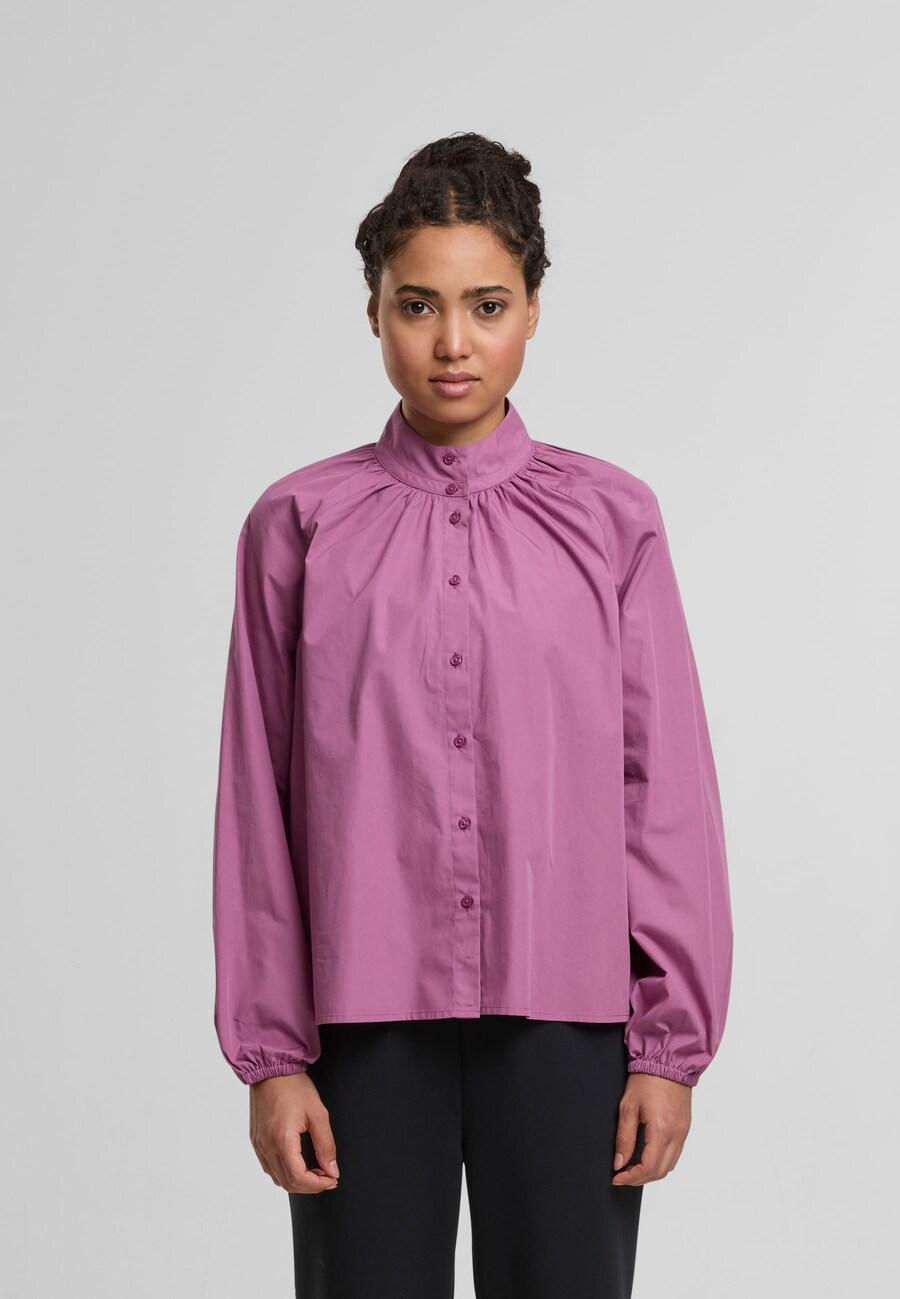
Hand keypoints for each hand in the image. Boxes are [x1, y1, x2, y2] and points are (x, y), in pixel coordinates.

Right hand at [249, 1073, 339, 1193]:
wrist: (272, 1070)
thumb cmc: (294, 1087)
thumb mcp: (318, 1114)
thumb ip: (326, 1145)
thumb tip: (332, 1169)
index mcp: (282, 1140)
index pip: (299, 1178)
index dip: (318, 1185)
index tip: (332, 1179)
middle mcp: (267, 1147)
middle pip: (288, 1183)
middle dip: (310, 1186)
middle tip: (327, 1177)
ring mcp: (259, 1145)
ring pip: (277, 1178)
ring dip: (297, 1181)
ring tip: (315, 1171)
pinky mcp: (256, 1141)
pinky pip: (269, 1167)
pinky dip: (285, 1173)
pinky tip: (298, 1164)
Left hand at [611, 1072, 690, 1185]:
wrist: (668, 1061)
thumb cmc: (647, 1079)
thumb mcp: (628, 1107)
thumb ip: (624, 1138)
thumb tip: (619, 1163)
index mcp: (662, 1130)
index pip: (649, 1168)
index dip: (631, 1178)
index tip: (617, 1177)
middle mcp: (676, 1135)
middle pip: (661, 1171)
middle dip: (640, 1178)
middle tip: (622, 1175)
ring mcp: (683, 1132)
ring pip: (670, 1165)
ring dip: (652, 1172)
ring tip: (633, 1168)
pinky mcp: (685, 1127)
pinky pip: (675, 1153)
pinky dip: (662, 1161)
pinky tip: (648, 1155)